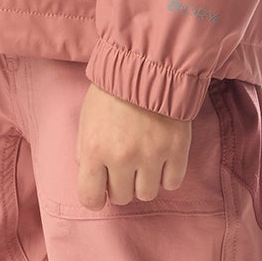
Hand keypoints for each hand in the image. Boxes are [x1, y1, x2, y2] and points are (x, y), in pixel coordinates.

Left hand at [75, 81, 192, 209]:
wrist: (148, 62)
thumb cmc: (113, 89)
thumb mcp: (87, 117)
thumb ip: (85, 150)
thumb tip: (91, 175)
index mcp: (94, 149)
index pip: (90, 198)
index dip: (96, 198)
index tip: (101, 193)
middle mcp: (122, 157)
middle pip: (122, 197)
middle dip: (121, 183)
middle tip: (125, 165)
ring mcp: (151, 155)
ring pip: (147, 194)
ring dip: (144, 180)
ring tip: (144, 159)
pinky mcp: (176, 149)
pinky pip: (172, 182)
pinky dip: (167, 174)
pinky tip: (162, 158)